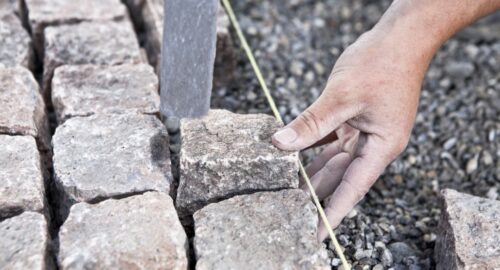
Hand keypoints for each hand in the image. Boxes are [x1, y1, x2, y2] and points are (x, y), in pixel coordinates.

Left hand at [272, 29, 426, 240]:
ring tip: (287, 190)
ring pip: (333, 159)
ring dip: (311, 172)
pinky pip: (329, 139)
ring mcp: (364, 131)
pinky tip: (293, 154)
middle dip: (317, 194)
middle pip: (340, 177)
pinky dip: (312, 145)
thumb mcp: (342, 96)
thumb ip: (311, 123)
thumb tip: (280, 143)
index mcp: (381, 147)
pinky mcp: (354, 118)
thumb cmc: (382, 64)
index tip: (317, 235)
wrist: (399, 38)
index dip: (332, 213)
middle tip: (291, 212)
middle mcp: (373, 144)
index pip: (352, 189)